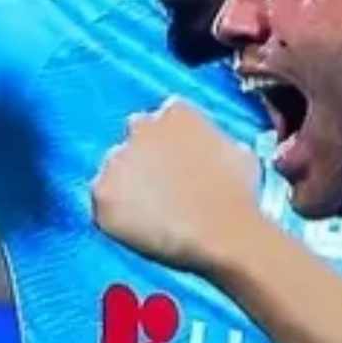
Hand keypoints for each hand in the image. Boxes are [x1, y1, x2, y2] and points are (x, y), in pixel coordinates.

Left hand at [90, 101, 262, 277]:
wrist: (223, 231)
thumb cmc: (239, 195)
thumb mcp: (236, 149)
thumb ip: (210, 141)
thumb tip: (207, 151)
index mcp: (174, 110)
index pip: (160, 122)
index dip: (166, 147)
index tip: (173, 166)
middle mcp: (139, 127)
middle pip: (133, 142)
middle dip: (142, 162)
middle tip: (158, 191)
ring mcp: (117, 161)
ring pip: (114, 173)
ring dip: (126, 189)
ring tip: (150, 215)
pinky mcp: (102, 195)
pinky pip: (102, 206)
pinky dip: (115, 218)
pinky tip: (139, 230)